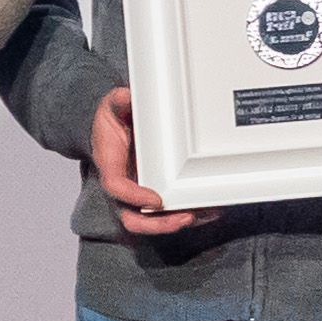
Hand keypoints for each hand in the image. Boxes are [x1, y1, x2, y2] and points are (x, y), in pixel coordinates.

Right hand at [83, 86, 214, 243]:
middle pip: (133, 219)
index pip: (117, 187)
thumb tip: (127, 95)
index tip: (156, 200)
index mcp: (110, 165)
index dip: (135, 197)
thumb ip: (118, 101)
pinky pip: (168, 213)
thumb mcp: (113, 106)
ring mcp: (138, 194)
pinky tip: (211, 209)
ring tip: (206, 214)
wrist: (116, 127)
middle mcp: (124, 186)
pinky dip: (189, 214)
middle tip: (186, 217)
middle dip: (159, 225)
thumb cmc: (114, 120)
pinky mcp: (154, 195)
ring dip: (179, 222)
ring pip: (153, 222)